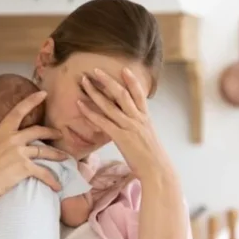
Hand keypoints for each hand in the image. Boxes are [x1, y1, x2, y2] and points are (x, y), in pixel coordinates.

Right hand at [0, 91, 67, 197]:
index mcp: (2, 132)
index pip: (18, 111)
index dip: (32, 101)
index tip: (44, 94)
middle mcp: (14, 139)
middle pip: (38, 132)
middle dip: (51, 132)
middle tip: (59, 133)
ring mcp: (21, 153)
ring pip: (44, 152)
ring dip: (56, 155)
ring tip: (64, 158)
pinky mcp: (26, 168)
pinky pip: (43, 173)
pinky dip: (52, 180)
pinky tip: (58, 186)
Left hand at [76, 68, 174, 182]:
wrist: (157, 170)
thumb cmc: (153, 158)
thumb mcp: (149, 137)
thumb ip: (140, 127)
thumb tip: (133, 123)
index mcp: (145, 118)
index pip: (139, 94)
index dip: (132, 81)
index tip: (124, 69)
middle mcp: (138, 119)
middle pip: (122, 94)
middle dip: (108, 80)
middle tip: (96, 70)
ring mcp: (129, 127)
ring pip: (110, 105)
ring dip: (95, 91)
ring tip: (85, 81)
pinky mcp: (120, 137)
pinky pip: (103, 121)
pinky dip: (90, 112)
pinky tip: (80, 104)